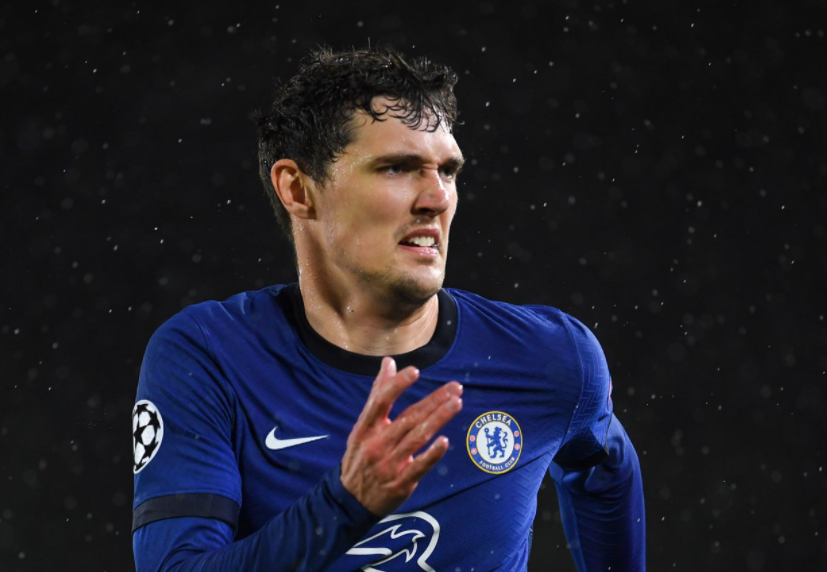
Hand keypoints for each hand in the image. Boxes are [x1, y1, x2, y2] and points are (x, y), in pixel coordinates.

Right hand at [340, 357, 462, 515]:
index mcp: (366, 428)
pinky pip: (418, 467)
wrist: (350, 500)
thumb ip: (378, 393)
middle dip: (434, 401)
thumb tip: (389, 362)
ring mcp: (388, 465)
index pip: (381, 401)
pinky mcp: (399, 483)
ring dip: (438, 419)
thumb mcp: (363, 426)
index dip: (397, 385)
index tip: (415, 371)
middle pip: (408, 418)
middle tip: (455, 388)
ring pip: (417, 438)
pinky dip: (432, 454)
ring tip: (456, 404)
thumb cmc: (360, 456)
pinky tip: (445, 441)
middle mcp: (377, 444)